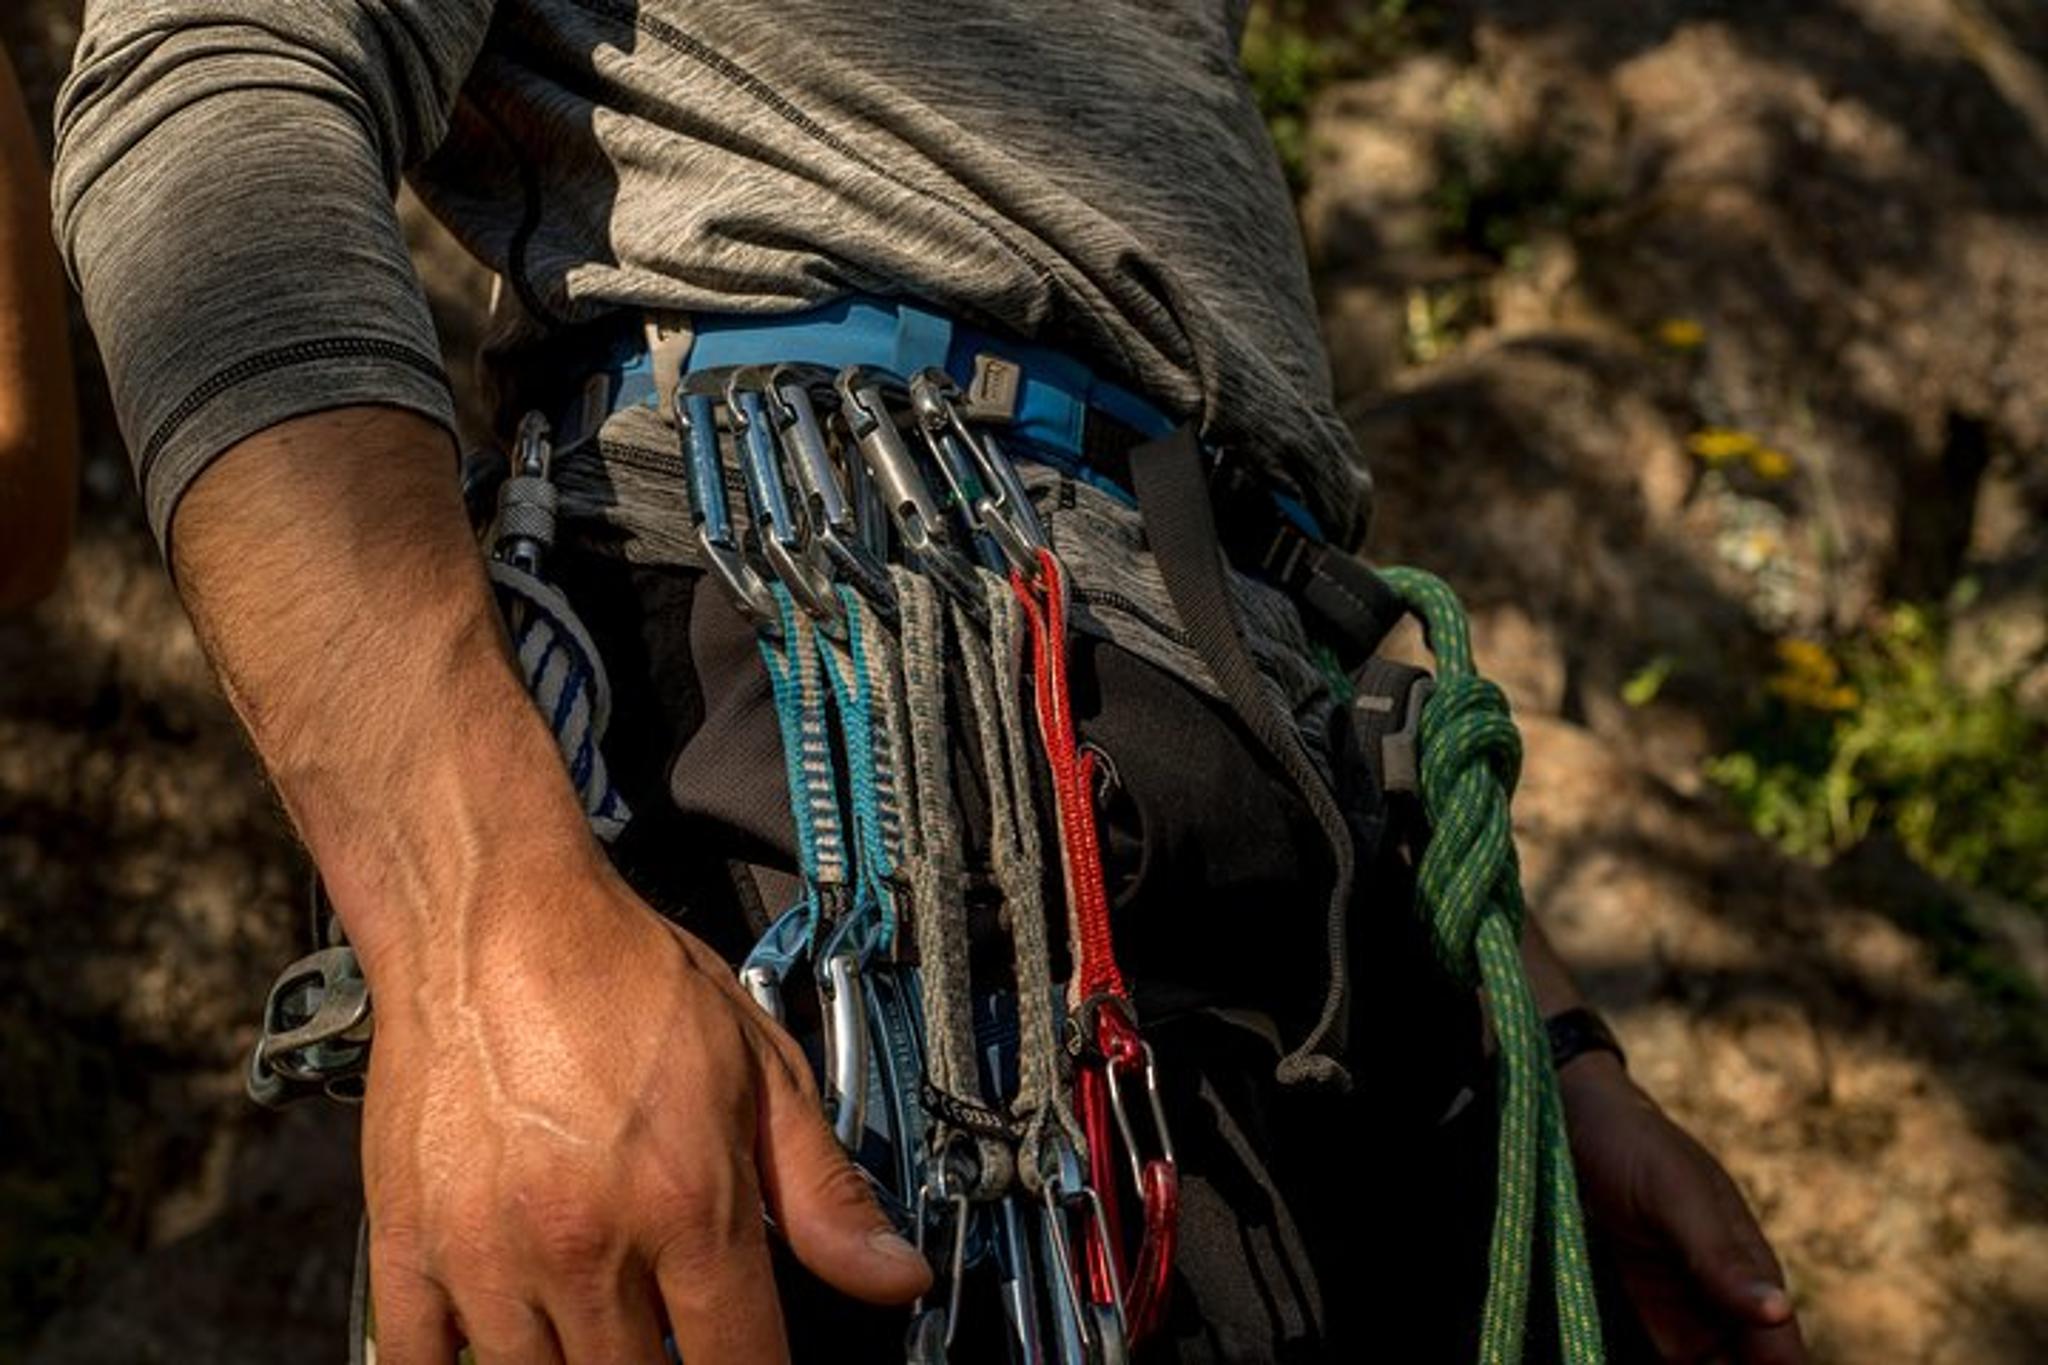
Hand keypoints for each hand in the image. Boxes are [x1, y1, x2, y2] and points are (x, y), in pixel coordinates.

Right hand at [358, 857, 931, 1362]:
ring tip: (603, 1333)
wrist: (492, 920)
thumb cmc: (621, 977)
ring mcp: (487, 1257)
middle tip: (675, 1338)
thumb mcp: (761, 1070)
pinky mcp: (408, 1249)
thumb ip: (824, 1192)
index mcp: (686, 1205)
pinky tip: (506, 1347)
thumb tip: (894, 1278)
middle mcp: (586, 1245)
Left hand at [1560, 1055, 1807, 1364]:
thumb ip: (1722, 1255)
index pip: (1783, 1354)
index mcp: (1754, 1271)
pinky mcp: (1646, 1316)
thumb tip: (1779, 1310)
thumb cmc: (1635, 1145)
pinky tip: (1618, 1362)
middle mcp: (1728, 1302)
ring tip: (1656, 1358)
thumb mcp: (1676, 1193)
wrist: (1577, 1124)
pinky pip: (1659, 1363)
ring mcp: (1687, 1313)